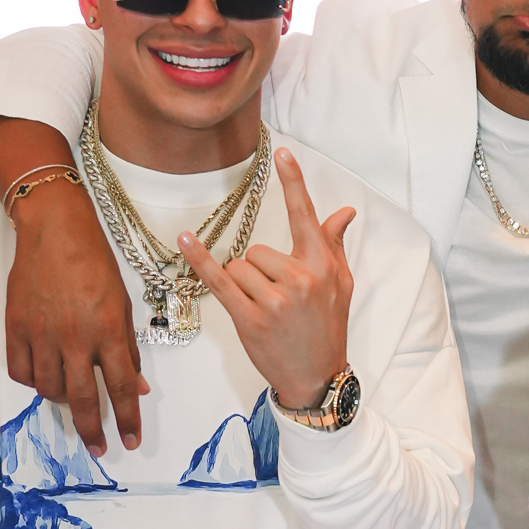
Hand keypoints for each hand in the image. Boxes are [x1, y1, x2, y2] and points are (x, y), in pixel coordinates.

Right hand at [0, 116, 148, 456]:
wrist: (55, 232)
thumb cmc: (97, 263)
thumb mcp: (123, 303)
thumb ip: (127, 347)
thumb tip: (136, 387)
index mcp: (108, 331)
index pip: (120, 388)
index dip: (127, 418)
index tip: (131, 440)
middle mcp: (75, 339)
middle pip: (83, 399)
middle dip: (93, 430)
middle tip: (100, 448)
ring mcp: (42, 336)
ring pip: (50, 389)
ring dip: (65, 402)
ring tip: (75, 402)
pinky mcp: (16, 330)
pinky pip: (23, 372)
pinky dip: (34, 381)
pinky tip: (45, 378)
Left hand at [179, 148, 354, 409]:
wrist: (317, 376)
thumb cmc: (328, 327)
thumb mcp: (341, 284)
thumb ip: (335, 245)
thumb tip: (344, 212)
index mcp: (322, 265)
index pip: (306, 216)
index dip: (294, 182)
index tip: (282, 153)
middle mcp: (300, 278)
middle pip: (258, 249)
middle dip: (259, 270)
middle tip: (276, 298)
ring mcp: (275, 299)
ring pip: (240, 267)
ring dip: (243, 285)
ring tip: (263, 310)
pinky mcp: (250, 318)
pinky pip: (219, 281)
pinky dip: (200, 261)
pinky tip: (184, 241)